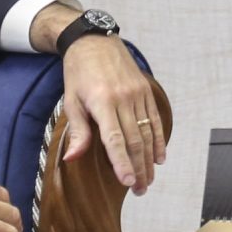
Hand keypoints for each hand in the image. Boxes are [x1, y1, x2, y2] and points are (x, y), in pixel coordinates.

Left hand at [60, 33, 166, 193]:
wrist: (94, 41)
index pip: (114, 139)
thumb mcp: (71, 101)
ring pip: (147, 132)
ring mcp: (137, 94)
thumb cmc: (78, 73)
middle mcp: (123, 98)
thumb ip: (78, 131)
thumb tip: (72, 158)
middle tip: (140, 190)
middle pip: (135, 140)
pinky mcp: (145, 91)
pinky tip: (160, 157)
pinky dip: (159, 139)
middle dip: (138, 168)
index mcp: (102, 102)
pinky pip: (155, 119)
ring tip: (148, 180)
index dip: (122, 162)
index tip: (127, 182)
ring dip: (149, 159)